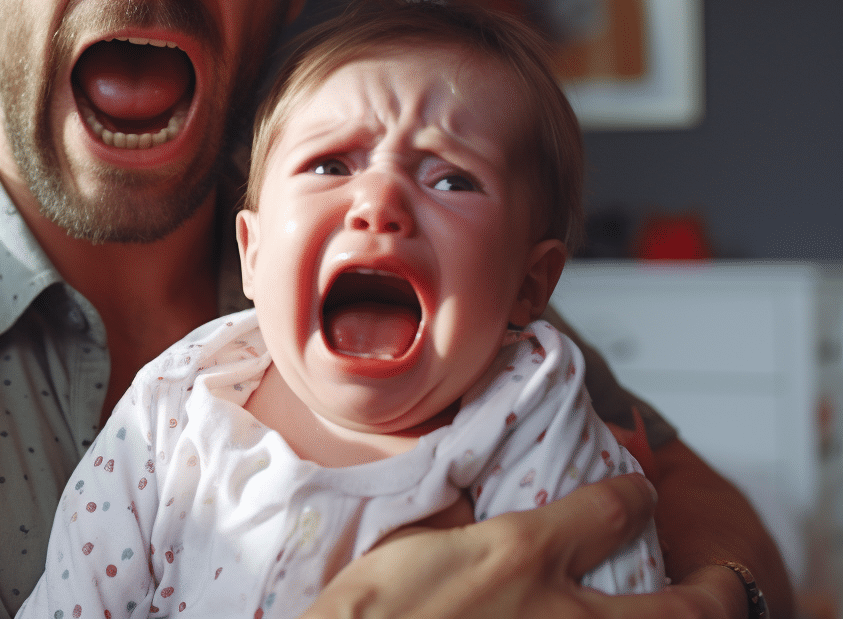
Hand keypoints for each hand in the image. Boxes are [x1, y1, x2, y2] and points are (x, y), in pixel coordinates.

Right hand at [302, 473, 682, 618]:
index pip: (609, 510)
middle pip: (679, 610)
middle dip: (714, 594)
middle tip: (724, 585)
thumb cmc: (374, 610)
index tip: (638, 493)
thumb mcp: (411, 542)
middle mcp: (563, 615)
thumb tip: (474, 510)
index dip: (633, 495)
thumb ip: (458, 521)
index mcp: (522, 555)